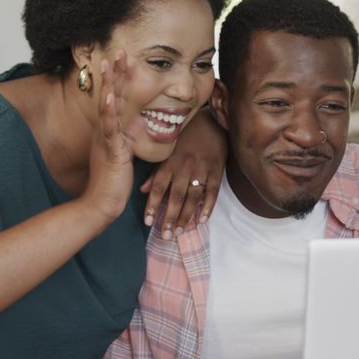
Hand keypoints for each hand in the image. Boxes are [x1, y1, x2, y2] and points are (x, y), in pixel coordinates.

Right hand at [80, 51, 136, 222]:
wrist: (103, 202)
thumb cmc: (113, 181)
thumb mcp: (122, 154)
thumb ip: (125, 139)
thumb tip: (132, 129)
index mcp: (110, 130)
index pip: (116, 99)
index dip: (119, 79)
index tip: (124, 60)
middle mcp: (106, 130)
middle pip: (111, 95)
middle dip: (115, 73)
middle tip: (119, 50)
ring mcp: (106, 137)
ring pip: (108, 105)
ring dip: (110, 84)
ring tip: (111, 63)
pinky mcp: (109, 148)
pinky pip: (109, 127)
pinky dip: (109, 110)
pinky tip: (109, 95)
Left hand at [141, 108, 225, 238]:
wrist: (211, 123)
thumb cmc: (186, 138)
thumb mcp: (168, 151)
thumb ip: (155, 172)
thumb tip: (141, 190)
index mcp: (170, 161)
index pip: (158, 186)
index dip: (152, 205)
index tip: (148, 222)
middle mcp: (185, 166)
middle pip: (176, 196)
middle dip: (170, 217)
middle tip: (165, 235)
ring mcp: (202, 169)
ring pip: (193, 197)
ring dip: (187, 216)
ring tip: (180, 232)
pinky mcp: (217, 171)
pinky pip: (212, 192)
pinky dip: (208, 207)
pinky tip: (202, 220)